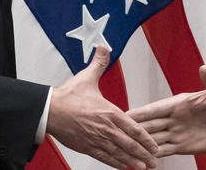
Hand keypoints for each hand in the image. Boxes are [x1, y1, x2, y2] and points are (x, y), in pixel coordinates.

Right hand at [46, 46, 157, 169]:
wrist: (49, 109)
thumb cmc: (68, 96)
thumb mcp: (87, 77)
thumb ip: (99, 63)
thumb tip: (104, 48)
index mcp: (110, 112)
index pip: (134, 128)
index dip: (146, 139)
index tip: (155, 145)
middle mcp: (106, 128)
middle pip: (129, 144)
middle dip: (143, 154)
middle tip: (154, 161)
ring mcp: (96, 139)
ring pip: (119, 153)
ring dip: (132, 161)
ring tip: (143, 167)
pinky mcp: (86, 146)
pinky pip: (104, 157)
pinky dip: (115, 163)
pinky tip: (122, 167)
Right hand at [127, 65, 205, 155]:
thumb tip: (205, 68)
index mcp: (179, 104)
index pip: (155, 108)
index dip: (140, 112)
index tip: (125, 114)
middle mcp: (174, 118)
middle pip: (150, 125)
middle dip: (134, 129)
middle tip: (116, 133)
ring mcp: (176, 132)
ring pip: (153, 139)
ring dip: (141, 144)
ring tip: (125, 149)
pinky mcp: (181, 145)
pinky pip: (164, 151)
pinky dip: (153, 155)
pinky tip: (142, 159)